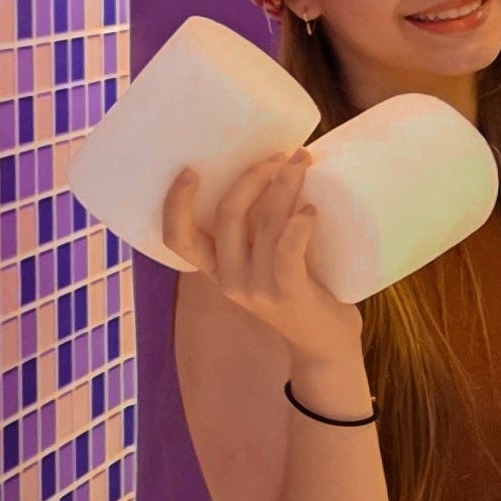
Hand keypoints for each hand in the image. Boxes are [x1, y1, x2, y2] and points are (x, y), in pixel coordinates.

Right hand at [162, 154, 362, 373]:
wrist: (325, 346)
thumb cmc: (301, 290)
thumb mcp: (267, 261)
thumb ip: (263, 229)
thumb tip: (279, 168)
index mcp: (218, 269)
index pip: (178, 239)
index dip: (176, 204)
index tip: (190, 169)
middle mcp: (229, 279)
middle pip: (227, 216)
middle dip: (252, 176)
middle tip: (283, 154)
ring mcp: (257, 289)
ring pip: (263, 225)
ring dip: (284, 186)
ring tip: (303, 162)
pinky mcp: (288, 294)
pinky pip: (287, 252)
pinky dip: (298, 225)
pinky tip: (311, 209)